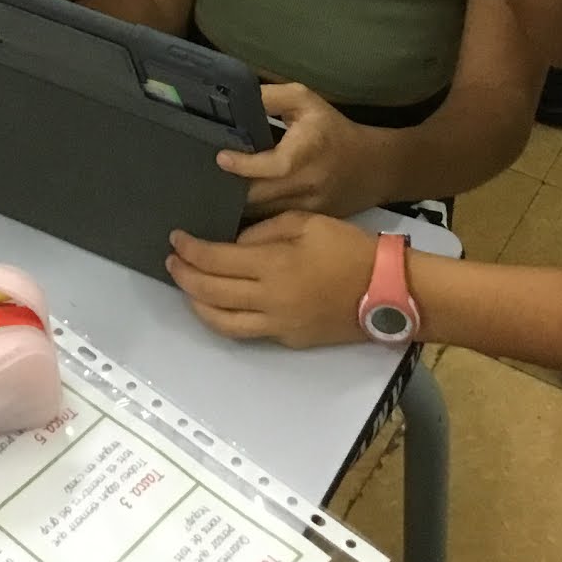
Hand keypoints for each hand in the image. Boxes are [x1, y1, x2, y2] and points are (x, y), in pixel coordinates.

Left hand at [166, 213, 376, 348]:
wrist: (388, 290)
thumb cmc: (350, 249)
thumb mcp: (306, 222)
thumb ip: (264, 230)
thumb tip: (235, 241)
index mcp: (273, 265)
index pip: (215, 260)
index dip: (190, 250)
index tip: (176, 238)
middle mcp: (269, 300)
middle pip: (210, 293)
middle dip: (184, 276)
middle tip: (172, 260)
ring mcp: (277, 325)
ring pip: (221, 322)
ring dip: (196, 304)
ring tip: (187, 286)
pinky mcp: (288, 339)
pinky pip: (245, 332)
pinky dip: (223, 318)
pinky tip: (218, 304)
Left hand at [219, 83, 393, 217]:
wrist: (374, 167)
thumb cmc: (333, 130)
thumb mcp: (305, 101)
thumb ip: (270, 97)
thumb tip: (234, 97)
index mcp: (305, 153)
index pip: (271, 166)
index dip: (243, 165)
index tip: (220, 158)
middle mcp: (306, 185)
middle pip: (258, 197)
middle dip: (228, 191)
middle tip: (200, 182)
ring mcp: (307, 210)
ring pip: (261, 218)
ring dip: (234, 210)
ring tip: (208, 199)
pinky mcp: (305, 225)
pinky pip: (270, 228)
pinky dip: (249, 224)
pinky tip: (229, 215)